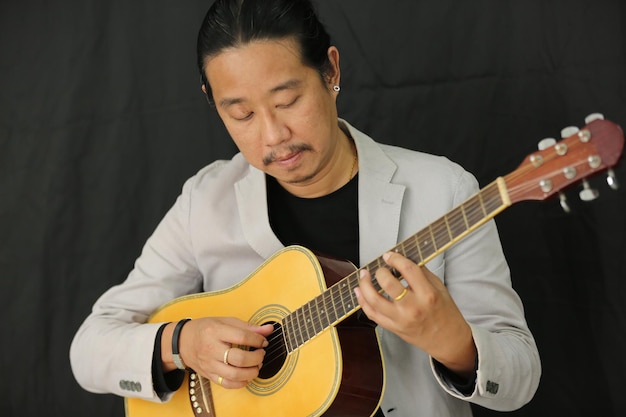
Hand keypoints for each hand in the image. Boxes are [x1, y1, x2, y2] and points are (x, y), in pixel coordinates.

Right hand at [163, 317, 273, 388]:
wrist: (182, 342)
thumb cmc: (205, 329)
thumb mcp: (225, 321)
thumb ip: (248, 326)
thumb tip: (268, 330)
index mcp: (215, 331)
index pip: (241, 337)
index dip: (257, 340)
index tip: (263, 341)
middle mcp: (211, 349)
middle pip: (238, 358)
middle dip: (256, 358)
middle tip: (261, 354)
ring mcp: (209, 364)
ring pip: (234, 374)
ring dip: (251, 372)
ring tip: (256, 365)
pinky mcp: (209, 375)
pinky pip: (227, 384)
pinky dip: (241, 382)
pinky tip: (247, 376)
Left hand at [354, 251, 476, 376]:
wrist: (448, 340)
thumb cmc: (446, 314)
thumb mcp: (440, 288)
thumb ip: (422, 273)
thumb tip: (404, 259)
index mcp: (427, 294)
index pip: (408, 270)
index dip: (395, 259)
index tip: (389, 255)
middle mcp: (413, 307)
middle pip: (388, 284)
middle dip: (380, 271)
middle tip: (380, 268)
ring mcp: (401, 319)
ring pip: (374, 300)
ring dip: (365, 285)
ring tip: (363, 276)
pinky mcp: (394, 328)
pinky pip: (373, 314)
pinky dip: (363, 302)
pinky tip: (359, 292)